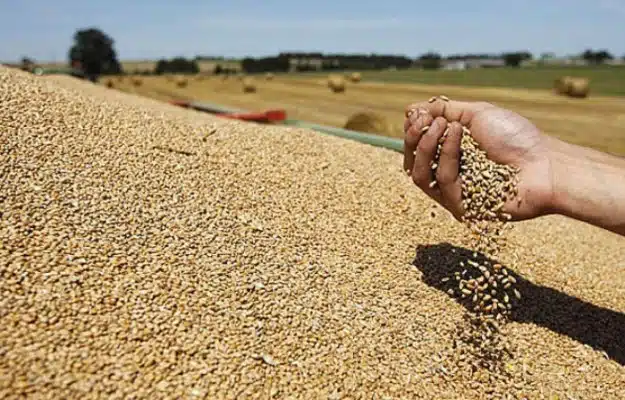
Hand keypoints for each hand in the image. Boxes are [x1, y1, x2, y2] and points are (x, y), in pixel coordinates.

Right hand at [403, 98, 555, 220]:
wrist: (547, 163)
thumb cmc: (518, 138)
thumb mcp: (477, 114)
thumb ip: (445, 111)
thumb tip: (410, 109)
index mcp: (450, 158)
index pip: (417, 149)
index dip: (412, 132)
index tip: (418, 114)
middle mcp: (448, 178)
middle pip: (413, 164)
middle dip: (414, 138)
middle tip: (426, 120)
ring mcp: (454, 195)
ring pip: (420, 175)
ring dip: (426, 146)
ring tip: (444, 125)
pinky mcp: (463, 208)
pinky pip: (444, 182)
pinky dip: (448, 154)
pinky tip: (458, 135)